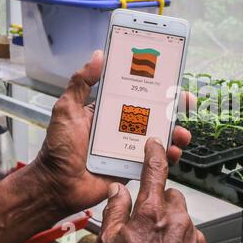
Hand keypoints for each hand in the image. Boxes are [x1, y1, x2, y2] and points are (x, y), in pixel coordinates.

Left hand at [33, 50, 192, 213]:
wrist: (58, 185)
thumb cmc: (58, 148)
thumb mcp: (67, 109)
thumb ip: (81, 83)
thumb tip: (98, 56)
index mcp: (110, 111)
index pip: (138, 95)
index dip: (156, 87)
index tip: (171, 80)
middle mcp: (124, 127)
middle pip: (156, 115)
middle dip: (174, 108)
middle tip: (185, 102)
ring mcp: (131, 147)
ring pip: (161, 136)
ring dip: (176, 132)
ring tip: (181, 133)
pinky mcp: (134, 166)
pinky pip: (156, 160)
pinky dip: (168, 155)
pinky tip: (172, 152)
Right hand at [94, 138, 209, 242]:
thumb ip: (114, 211)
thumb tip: (117, 192)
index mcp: (151, 212)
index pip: (156, 170)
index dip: (155, 153)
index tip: (155, 144)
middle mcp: (176, 219)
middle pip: (170, 196)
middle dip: (159, 203)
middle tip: (145, 224)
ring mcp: (192, 233)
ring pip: (181, 216)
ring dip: (170, 224)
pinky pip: (191, 232)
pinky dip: (181, 238)